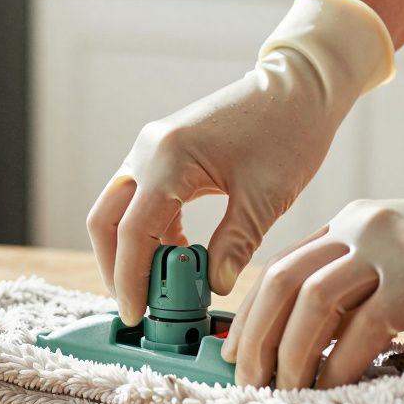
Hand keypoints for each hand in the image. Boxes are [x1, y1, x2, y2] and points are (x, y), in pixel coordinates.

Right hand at [87, 0, 393, 325]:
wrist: (298, 87)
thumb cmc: (288, 132)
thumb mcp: (265, 198)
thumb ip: (234, 246)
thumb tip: (212, 288)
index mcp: (169, 159)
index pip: (132, 233)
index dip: (129, 281)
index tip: (136, 316)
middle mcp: (148, 150)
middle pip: (105, 221)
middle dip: (115, 267)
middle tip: (138, 306)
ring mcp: (150, 148)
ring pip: (116, 210)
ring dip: (131, 250)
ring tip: (162, 288)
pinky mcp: (161, 152)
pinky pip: (138, 199)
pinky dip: (148, 232)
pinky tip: (178, 257)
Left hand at [222, 130, 403, 388]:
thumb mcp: (397, 265)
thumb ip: (356, 291)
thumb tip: (306, 347)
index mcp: (348, 224)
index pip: (280, 269)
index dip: (250, 318)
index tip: (236, 359)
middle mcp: (361, 227)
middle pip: (284, 282)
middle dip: (256, 339)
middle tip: (250, 385)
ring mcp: (393, 249)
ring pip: (315, 300)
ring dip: (292, 353)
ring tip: (287, 392)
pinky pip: (370, 322)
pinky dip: (343, 359)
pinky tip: (336, 385)